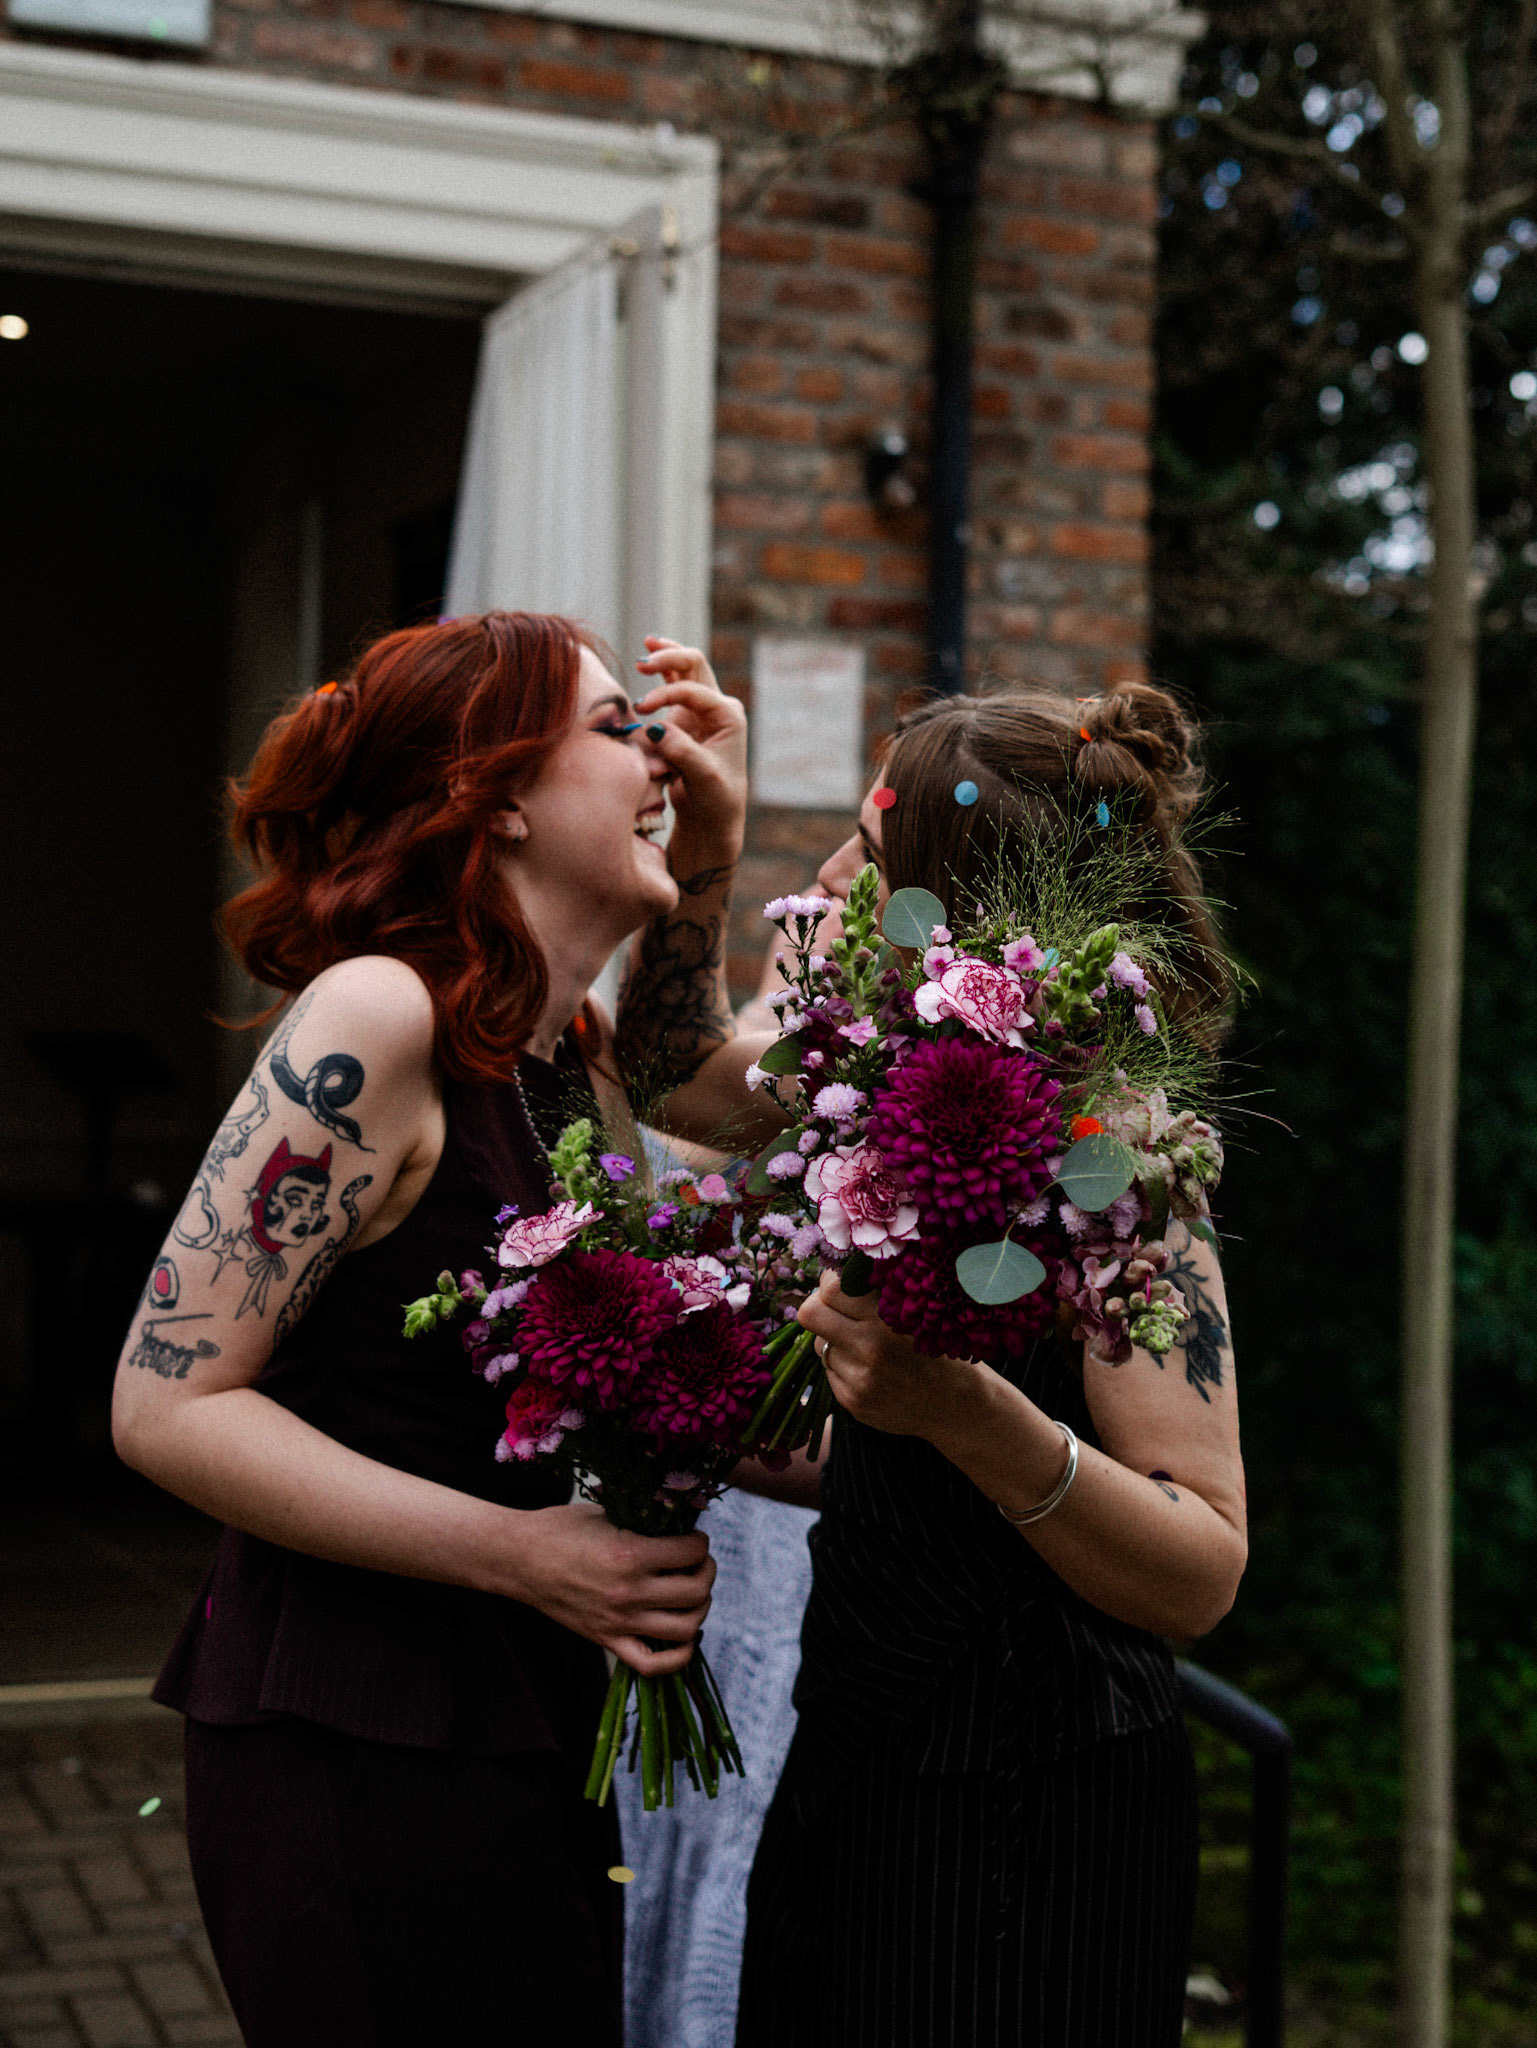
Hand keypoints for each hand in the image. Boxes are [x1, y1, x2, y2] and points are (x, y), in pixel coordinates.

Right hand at [514, 1500, 715, 1675]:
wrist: (518, 1559)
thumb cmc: (560, 1529)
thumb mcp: (607, 1513)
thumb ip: (645, 1522)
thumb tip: (682, 1525)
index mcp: (629, 1555)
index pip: (691, 1552)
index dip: (699, 1541)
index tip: (693, 1537)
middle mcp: (628, 1593)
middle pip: (696, 1592)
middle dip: (706, 1572)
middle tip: (698, 1562)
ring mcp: (619, 1622)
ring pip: (686, 1629)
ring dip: (699, 1609)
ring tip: (691, 1592)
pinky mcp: (607, 1640)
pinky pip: (653, 1665)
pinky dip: (679, 1656)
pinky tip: (684, 1635)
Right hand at [634, 637, 746, 856]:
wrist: (712, 817)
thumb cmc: (715, 798)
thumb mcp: (702, 775)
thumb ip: (681, 749)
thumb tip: (654, 727)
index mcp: (728, 715)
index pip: (693, 689)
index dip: (665, 694)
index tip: (643, 710)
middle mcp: (717, 707)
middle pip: (693, 664)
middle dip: (668, 658)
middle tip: (642, 663)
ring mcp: (700, 711)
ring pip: (684, 670)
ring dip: (666, 655)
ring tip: (647, 643)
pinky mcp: (685, 719)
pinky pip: (674, 685)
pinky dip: (662, 672)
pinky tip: (648, 657)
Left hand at [797, 1270, 980, 1437]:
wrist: (954, 1404)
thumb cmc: (936, 1349)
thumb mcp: (915, 1313)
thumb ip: (877, 1293)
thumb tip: (836, 1271)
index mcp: (886, 1321)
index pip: (831, 1289)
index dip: (831, 1282)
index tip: (841, 1283)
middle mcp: (868, 1350)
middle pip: (810, 1314)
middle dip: (819, 1307)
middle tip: (835, 1308)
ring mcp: (858, 1379)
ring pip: (819, 1344)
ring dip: (835, 1340)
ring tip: (864, 1344)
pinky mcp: (851, 1401)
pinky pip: (829, 1370)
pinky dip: (844, 1365)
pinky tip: (870, 1369)